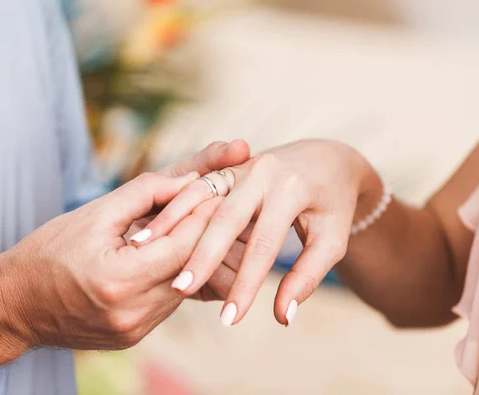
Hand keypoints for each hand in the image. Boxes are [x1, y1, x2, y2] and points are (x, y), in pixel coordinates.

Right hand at [0, 171, 225, 350]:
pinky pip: (169, 301)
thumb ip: (146, 193)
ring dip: (193, 255)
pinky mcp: (134, 337)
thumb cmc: (48, 252)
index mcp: (120, 280)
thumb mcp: (94, 213)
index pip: (184, 244)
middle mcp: (132, 312)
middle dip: (207, 232)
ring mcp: (135, 330)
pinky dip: (175, 275)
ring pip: (185, 285)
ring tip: (199, 224)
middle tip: (219, 203)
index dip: (205, 214)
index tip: (218, 189)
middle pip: (192, 267)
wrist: (14, 305)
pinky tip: (174, 253)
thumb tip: (190, 180)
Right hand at [133, 140, 375, 325]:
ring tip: (146, 252)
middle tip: (180, 289)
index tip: (231, 319)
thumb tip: (283, 316)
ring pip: (201, 195)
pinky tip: (149, 230)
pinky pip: (195, 187)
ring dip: (173, 223)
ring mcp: (241, 166)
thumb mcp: (332, 239)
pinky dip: (171, 207)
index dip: (247, 284)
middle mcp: (262, 171)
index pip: (264, 244)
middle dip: (202, 254)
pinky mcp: (226, 168)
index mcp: (292, 188)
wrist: (325, 159)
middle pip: (226, 217)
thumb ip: (308, 275)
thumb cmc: (332, 205)